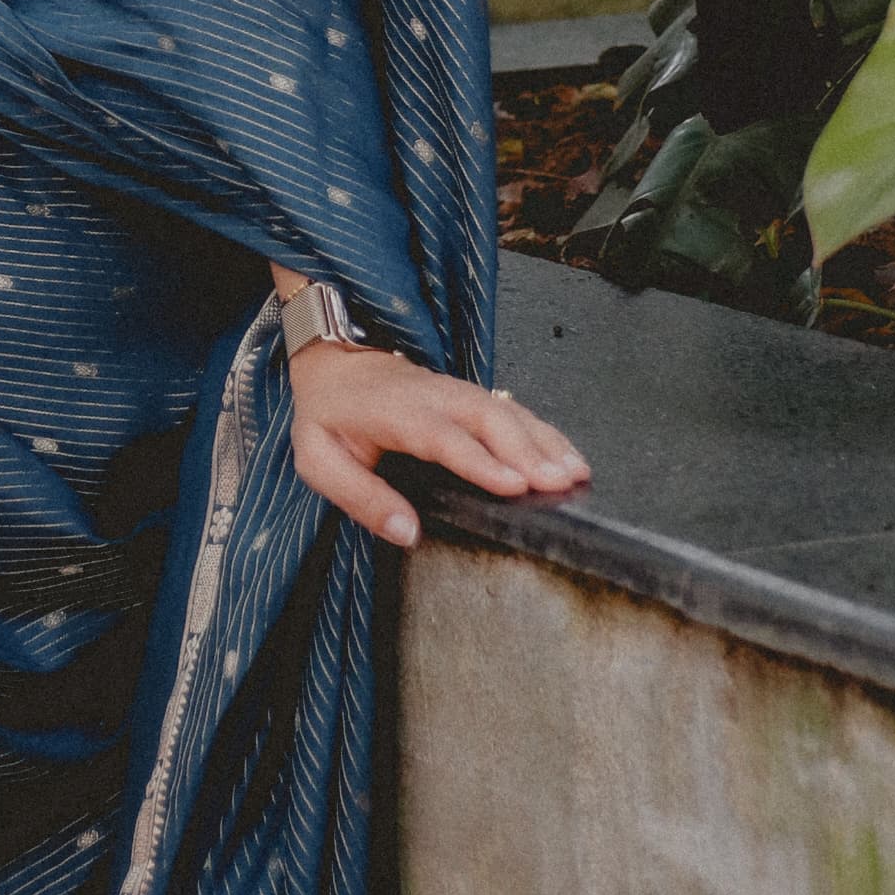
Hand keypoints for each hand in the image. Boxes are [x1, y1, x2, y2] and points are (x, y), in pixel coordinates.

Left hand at [286, 340, 587, 549]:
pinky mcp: (469, 396)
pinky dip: (545, 432)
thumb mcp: (319, 461)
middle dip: (528, 451)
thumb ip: (361, 498)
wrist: (332, 362)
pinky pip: (513, 409)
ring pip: (507, 410)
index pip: (443, 437)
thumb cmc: (327, 413)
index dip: (480, 460)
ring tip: (575, 474)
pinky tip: (568, 455)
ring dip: (544, 442)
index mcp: (393, 412)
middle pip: (487, 418)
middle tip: (558, 484)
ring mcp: (454, 392)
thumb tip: (406, 532)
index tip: (513, 484)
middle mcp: (432, 397)